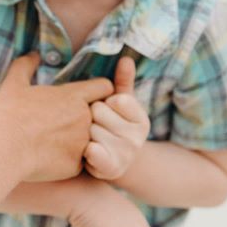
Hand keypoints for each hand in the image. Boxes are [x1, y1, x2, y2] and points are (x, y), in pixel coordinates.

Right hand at [0, 53, 113, 181]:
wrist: (2, 148)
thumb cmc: (7, 113)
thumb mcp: (13, 84)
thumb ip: (26, 65)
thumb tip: (33, 54)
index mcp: (73, 95)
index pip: (105, 87)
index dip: (99, 92)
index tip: (88, 97)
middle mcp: (84, 117)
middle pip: (100, 116)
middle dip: (88, 119)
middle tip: (65, 124)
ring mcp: (82, 142)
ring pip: (92, 141)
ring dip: (79, 141)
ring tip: (56, 144)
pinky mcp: (76, 164)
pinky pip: (81, 162)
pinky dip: (70, 161)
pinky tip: (50, 159)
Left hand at [84, 56, 149, 179]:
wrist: (110, 164)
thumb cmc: (111, 127)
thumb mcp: (119, 103)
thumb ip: (123, 81)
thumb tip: (126, 58)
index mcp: (141, 119)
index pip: (116, 99)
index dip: (104, 103)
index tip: (106, 112)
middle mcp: (138, 138)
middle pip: (99, 112)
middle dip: (91, 117)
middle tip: (94, 126)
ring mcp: (126, 154)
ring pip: (91, 130)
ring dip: (85, 133)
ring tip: (90, 139)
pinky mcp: (111, 168)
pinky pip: (91, 150)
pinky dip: (85, 150)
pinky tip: (86, 152)